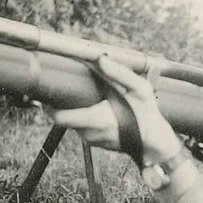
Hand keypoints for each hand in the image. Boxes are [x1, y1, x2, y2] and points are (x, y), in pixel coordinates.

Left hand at [48, 56, 182, 164]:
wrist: (156, 143)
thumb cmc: (148, 116)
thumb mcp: (139, 90)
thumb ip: (120, 73)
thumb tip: (100, 59)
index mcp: (96, 120)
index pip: (60, 118)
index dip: (49, 108)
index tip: (46, 96)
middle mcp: (91, 133)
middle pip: (64, 120)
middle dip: (62, 106)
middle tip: (63, 91)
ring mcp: (94, 140)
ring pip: (74, 124)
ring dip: (75, 112)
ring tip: (82, 98)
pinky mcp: (99, 143)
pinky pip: (85, 130)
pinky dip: (85, 120)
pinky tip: (94, 109)